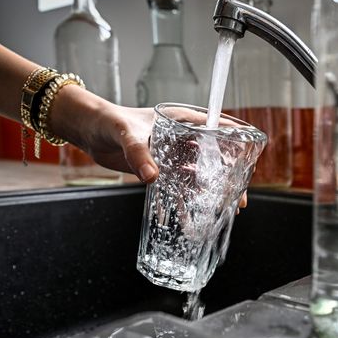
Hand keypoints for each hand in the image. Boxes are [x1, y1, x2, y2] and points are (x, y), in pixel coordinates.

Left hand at [50, 87, 249, 211]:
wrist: (88, 131)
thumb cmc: (108, 121)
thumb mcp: (126, 134)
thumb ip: (139, 154)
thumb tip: (153, 177)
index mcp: (181, 120)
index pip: (217, 129)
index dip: (236, 145)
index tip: (249, 161)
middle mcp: (181, 138)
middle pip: (214, 158)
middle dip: (227, 179)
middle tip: (238, 199)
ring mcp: (171, 155)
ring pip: (198, 176)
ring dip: (209, 194)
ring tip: (221, 212)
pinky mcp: (160, 169)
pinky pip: (177, 187)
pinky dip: (183, 202)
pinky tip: (189, 217)